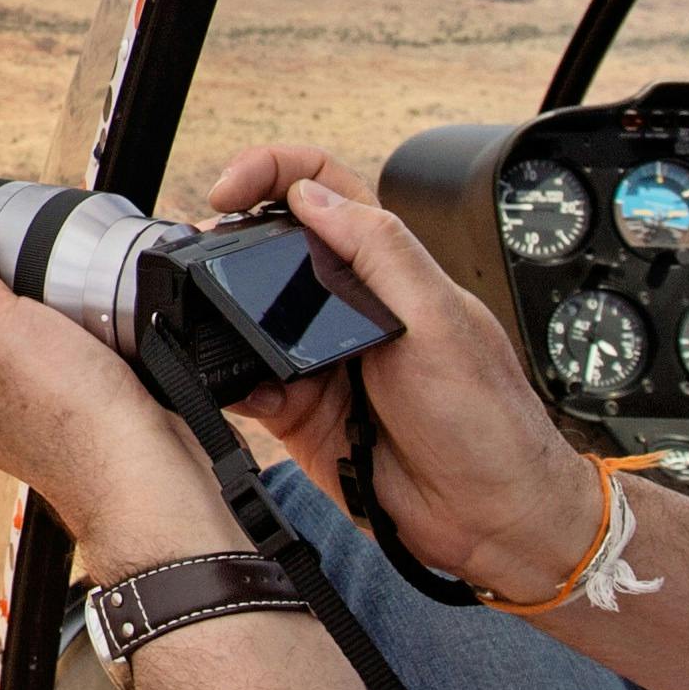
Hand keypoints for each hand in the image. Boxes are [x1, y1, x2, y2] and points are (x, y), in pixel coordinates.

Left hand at [0, 178, 234, 570]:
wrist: (154, 481)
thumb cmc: (65, 417)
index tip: (4, 233)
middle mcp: (6, 407)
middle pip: (14, 315)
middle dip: (39, 280)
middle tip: (63, 255)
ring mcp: (64, 412)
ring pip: (66, 331)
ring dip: (85, 302)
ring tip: (99, 281)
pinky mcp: (116, 410)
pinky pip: (113, 351)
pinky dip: (124, 327)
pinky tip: (133, 313)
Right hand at [203, 144, 597, 602]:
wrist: (488, 518)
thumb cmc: (487, 420)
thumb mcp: (439, 320)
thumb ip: (379, 250)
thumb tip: (311, 193)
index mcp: (388, 265)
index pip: (323, 186)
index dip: (272, 171)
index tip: (229, 190)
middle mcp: (348, 305)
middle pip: (270, 248)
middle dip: (228, 246)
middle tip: (199, 256)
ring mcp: (320, 358)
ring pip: (247, 318)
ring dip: (223, 321)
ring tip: (212, 327)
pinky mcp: (299, 412)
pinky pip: (245, 384)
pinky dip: (233, 384)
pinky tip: (245, 391)